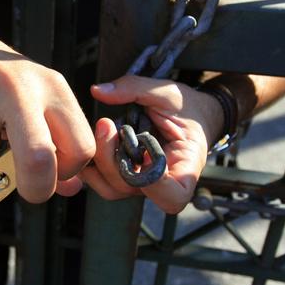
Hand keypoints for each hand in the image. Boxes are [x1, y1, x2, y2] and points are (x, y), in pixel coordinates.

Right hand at [0, 33, 93, 202]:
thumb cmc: (6, 87)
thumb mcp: (42, 102)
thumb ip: (61, 148)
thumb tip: (72, 189)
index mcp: (53, 87)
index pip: (81, 147)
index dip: (68, 171)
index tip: (54, 171)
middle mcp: (19, 86)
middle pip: (38, 159)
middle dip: (35, 189)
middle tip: (27, 189)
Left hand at [76, 75, 223, 213]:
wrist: (191, 114)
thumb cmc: (186, 107)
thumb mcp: (166, 92)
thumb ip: (134, 88)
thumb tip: (98, 91)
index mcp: (185, 166)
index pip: (173, 196)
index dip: (155, 185)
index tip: (145, 151)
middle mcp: (162, 182)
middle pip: (131, 188)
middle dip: (111, 157)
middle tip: (106, 124)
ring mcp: (142, 182)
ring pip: (112, 187)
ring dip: (99, 158)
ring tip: (104, 128)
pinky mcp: (127, 176)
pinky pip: (103, 180)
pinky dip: (93, 162)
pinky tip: (95, 139)